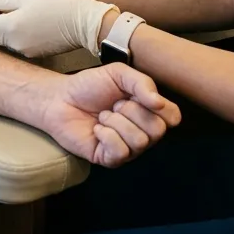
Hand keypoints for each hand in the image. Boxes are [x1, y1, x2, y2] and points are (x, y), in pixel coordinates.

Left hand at [0, 0, 115, 57]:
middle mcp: (13, 42)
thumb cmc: (57, 4)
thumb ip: (3, 0)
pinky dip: (13, 35)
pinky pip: (16, 44)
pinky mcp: (34, 53)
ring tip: (2, 15)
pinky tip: (21, 24)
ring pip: (2, 40)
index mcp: (9, 26)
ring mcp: (24, 50)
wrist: (84, 23)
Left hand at [37, 64, 181, 167]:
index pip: (173, 117)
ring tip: (103, 116)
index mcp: (148, 111)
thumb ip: (142, 83)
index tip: (137, 96)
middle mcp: (142, 132)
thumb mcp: (118, 74)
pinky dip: (107, 135)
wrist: (60, 98)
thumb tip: (159, 102)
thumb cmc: (90, 86)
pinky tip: (97, 129)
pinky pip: (121, 152)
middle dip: (132, 112)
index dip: (160, 107)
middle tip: (114, 105)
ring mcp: (128, 147)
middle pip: (157, 130)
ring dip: (116, 122)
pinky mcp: (110, 158)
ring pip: (140, 141)